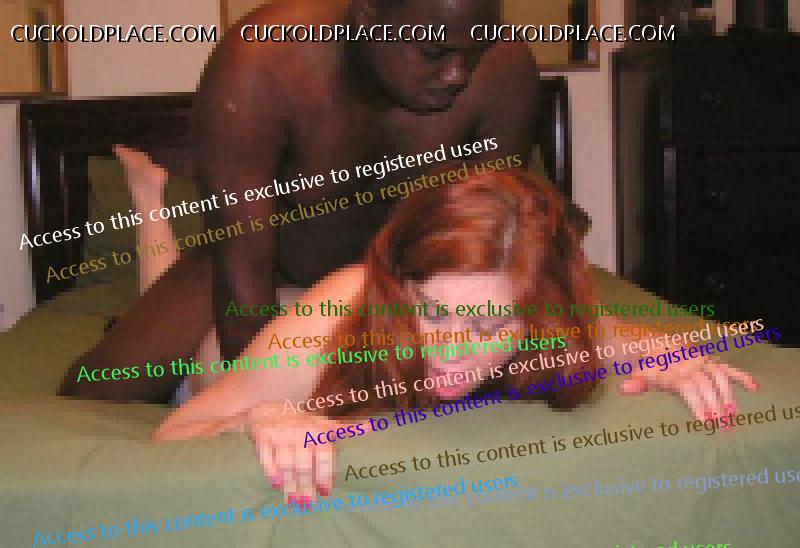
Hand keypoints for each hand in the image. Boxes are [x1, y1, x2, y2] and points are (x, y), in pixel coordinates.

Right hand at [246, 402, 341, 505]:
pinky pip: (267, 458)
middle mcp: (299, 432)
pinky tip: (277, 486)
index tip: (325, 492)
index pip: (323, 456)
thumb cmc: (303, 423)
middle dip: (306, 487)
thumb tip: (371, 426)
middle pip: (303, 465)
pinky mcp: (263, 438)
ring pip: (286, 465)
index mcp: (317, 430)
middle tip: (309, 504)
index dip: (325, 475)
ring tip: (294, 501)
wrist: (269, 411)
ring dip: (290, 485)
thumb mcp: (324, 423)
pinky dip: (271, 472)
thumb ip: (345, 429)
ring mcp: (280, 435)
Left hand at [620, 357, 759, 420]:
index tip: (705, 422)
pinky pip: (727, 368)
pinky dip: (741, 376)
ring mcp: (701, 362)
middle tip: (723, 426)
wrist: (649, 344)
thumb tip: (624, 388)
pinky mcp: (709, 362)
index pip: (690, 388)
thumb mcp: (636, 373)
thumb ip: (635, 382)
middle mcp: (690, 365)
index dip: (698, 404)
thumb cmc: (644, 365)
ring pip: (720, 377)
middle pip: (707, 385)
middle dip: (716, 406)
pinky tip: (755, 388)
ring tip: (734, 414)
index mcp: (674, 370)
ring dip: (728, 395)